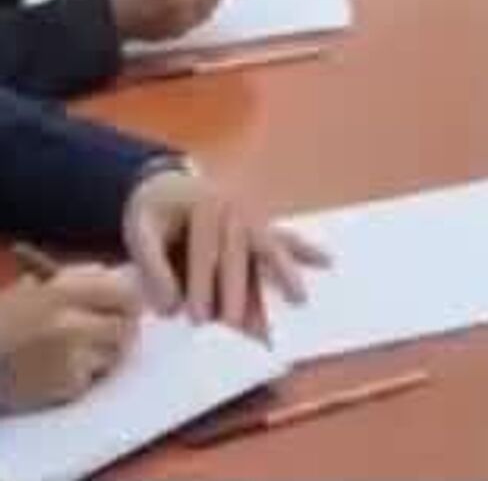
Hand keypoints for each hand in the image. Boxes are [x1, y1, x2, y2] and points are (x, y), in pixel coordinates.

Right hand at [0, 266, 138, 410]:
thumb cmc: (0, 321)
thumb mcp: (35, 287)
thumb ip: (79, 280)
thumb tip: (121, 278)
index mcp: (64, 293)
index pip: (125, 294)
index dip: (129, 302)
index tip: (127, 308)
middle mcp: (71, 324)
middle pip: (125, 328)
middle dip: (120, 330)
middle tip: (113, 333)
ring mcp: (68, 358)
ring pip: (112, 356)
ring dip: (103, 355)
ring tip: (80, 352)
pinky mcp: (61, 388)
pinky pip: (89, 381)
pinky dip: (81, 378)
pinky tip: (59, 372)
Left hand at [122, 170, 327, 328]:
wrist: (166, 184)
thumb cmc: (152, 212)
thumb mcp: (139, 230)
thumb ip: (152, 266)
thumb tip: (169, 307)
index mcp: (204, 207)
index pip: (204, 252)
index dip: (200, 285)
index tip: (197, 319)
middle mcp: (234, 208)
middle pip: (239, 254)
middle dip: (239, 292)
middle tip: (237, 327)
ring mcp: (252, 214)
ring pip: (268, 249)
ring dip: (282, 275)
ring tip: (297, 300)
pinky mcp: (261, 223)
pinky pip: (284, 238)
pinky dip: (304, 251)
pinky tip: (326, 261)